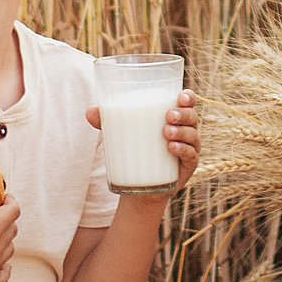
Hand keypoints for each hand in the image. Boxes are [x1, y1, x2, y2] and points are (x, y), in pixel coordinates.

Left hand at [86, 88, 202, 194]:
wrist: (139, 186)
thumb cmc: (133, 150)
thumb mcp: (120, 134)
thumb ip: (106, 121)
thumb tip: (89, 112)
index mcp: (174, 117)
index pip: (188, 102)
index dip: (188, 97)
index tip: (180, 95)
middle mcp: (186, 131)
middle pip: (193, 116)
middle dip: (183, 113)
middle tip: (168, 115)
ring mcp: (188, 149)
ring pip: (193, 135)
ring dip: (182, 131)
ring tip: (166, 132)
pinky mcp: (187, 167)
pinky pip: (191, 156)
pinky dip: (183, 150)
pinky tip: (172, 147)